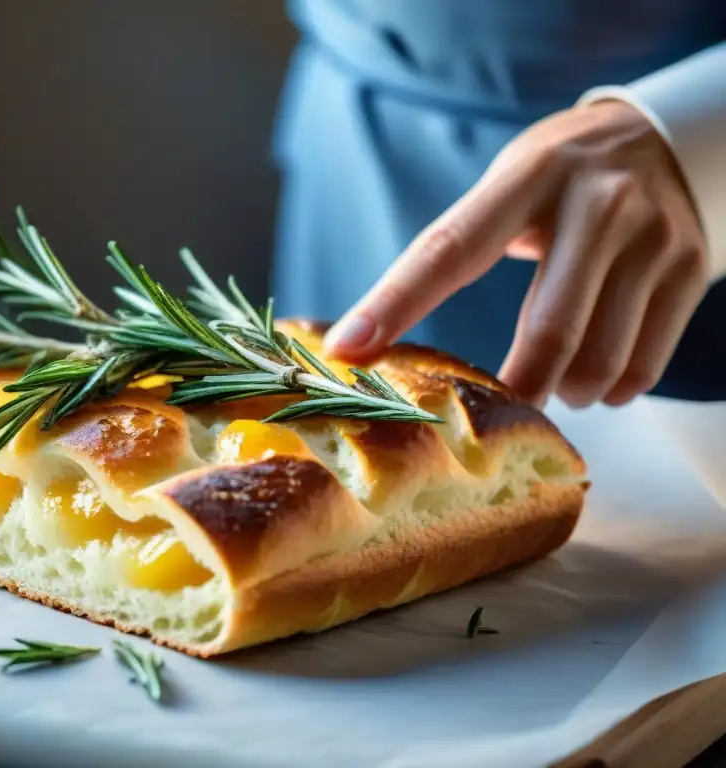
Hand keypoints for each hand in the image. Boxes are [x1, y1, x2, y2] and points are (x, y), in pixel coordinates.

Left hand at [323, 100, 709, 408]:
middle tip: (496, 412)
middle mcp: (596, 203)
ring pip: (601, 358)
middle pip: (548, 327)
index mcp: (528, 178)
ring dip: (567, 392)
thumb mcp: (509, 184)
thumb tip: (373, 333)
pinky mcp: (691, 267)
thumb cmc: (560, 178)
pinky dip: (614, 388)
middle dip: (518, 387)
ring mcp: (653, 236)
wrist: (673, 138)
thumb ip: (457, 247)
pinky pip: (648, 362)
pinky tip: (599, 378)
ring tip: (554, 386)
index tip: (348, 349)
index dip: (396, 302)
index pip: (449, 249)